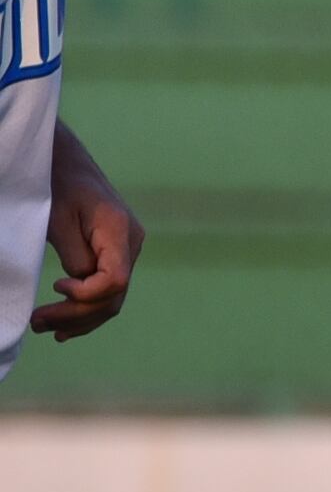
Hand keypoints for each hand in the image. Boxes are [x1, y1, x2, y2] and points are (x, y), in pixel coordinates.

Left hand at [33, 122, 136, 342]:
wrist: (66, 163)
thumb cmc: (57, 186)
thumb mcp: (58, 220)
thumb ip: (75, 256)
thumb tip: (80, 287)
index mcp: (120, 231)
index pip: (115, 280)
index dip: (85, 295)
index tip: (54, 287)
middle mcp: (132, 243)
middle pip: (114, 295)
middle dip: (76, 315)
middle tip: (37, 324)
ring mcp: (128, 250)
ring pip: (112, 298)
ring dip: (79, 318)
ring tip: (45, 328)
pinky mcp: (116, 253)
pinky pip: (108, 289)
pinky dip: (87, 308)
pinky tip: (66, 325)